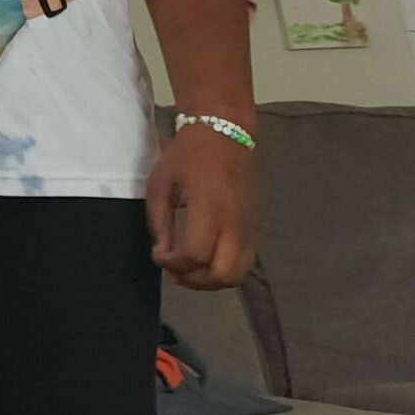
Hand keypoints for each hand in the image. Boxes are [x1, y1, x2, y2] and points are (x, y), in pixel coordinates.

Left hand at [148, 124, 263, 288]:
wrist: (225, 134)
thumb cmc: (187, 155)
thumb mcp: (161, 183)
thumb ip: (159, 221)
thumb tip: (162, 253)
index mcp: (209, 208)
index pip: (196, 255)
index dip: (173, 264)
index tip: (158, 255)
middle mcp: (235, 223)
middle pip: (223, 274)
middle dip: (194, 280)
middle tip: (173, 270)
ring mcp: (250, 228)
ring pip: (238, 274)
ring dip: (211, 280)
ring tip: (188, 269)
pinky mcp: (256, 228)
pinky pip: (245, 262)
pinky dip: (224, 271)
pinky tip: (205, 260)